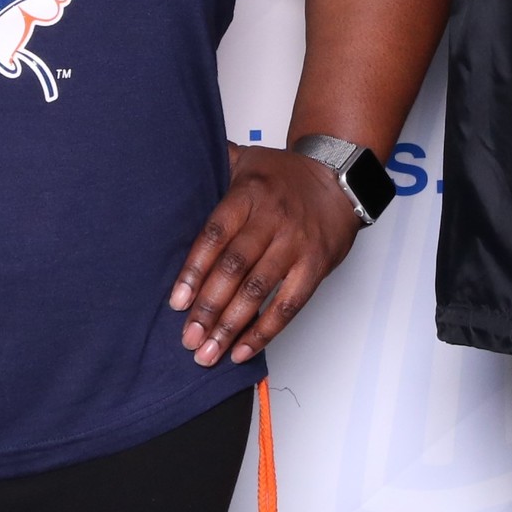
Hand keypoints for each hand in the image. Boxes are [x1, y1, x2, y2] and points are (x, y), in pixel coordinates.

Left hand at [169, 143, 363, 365]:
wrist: (339, 177)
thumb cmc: (285, 175)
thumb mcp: (247, 159)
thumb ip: (213, 166)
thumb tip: (171, 166)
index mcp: (249, 194)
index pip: (216, 235)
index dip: (195, 270)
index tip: (178, 302)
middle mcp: (272, 219)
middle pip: (234, 268)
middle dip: (208, 307)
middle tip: (189, 338)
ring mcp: (296, 244)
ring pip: (259, 290)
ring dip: (231, 326)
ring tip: (209, 353)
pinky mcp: (315, 266)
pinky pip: (289, 304)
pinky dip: (265, 331)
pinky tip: (242, 350)